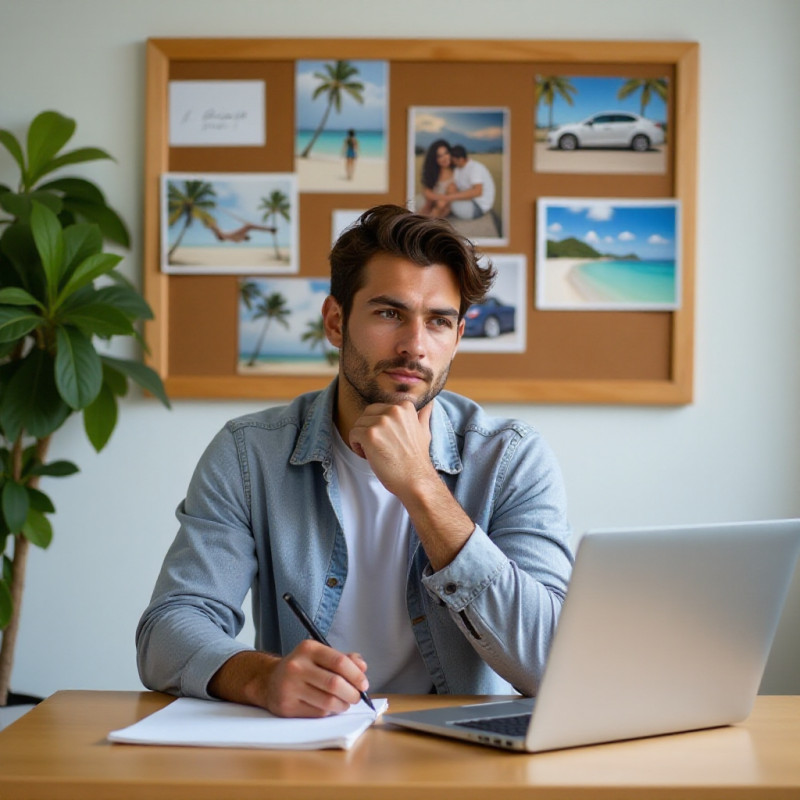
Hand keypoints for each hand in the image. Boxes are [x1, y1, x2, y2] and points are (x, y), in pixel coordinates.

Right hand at [209, 642, 368, 717]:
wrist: (269, 681)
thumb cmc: (303, 668)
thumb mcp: (321, 656)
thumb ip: (344, 659)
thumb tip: (362, 667)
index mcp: (308, 649)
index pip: (339, 662)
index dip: (356, 675)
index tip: (364, 684)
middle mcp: (297, 666)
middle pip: (335, 684)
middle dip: (352, 694)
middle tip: (357, 697)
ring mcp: (290, 687)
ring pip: (328, 702)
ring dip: (342, 705)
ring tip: (344, 703)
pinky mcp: (287, 707)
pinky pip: (318, 713)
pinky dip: (329, 713)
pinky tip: (328, 707)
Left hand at [348, 401, 436, 498]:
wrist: (415, 479)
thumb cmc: (417, 459)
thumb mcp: (424, 431)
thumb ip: (422, 415)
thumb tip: (428, 404)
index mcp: (405, 407)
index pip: (379, 409)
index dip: (379, 425)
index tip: (386, 439)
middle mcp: (393, 411)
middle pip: (367, 414)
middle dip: (368, 429)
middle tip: (378, 446)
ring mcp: (381, 422)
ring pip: (358, 424)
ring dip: (361, 439)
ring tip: (373, 452)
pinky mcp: (370, 435)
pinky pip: (353, 434)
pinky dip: (356, 446)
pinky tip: (368, 456)